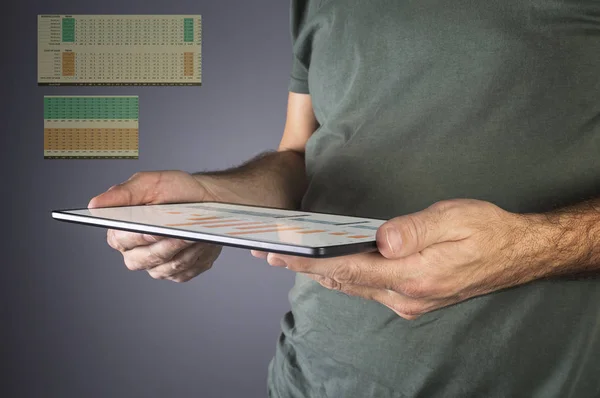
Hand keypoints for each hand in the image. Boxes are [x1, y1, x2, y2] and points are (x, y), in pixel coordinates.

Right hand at [89, 170, 222, 282]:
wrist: (207, 200)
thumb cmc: (177, 191)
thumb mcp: (151, 183)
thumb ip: (123, 193)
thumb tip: (94, 204)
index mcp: (122, 230)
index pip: (122, 239)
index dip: (139, 236)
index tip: (154, 230)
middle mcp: (136, 252)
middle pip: (144, 259)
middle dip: (167, 245)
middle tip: (184, 233)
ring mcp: (157, 265)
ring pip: (166, 267)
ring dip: (185, 250)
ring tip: (198, 234)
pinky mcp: (177, 273)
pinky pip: (184, 272)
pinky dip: (196, 257)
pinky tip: (203, 243)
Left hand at [254, 199, 541, 318]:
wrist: (516, 254)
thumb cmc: (487, 231)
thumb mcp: (454, 220)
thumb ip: (414, 231)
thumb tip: (379, 238)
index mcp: (413, 276)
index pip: (347, 269)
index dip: (309, 261)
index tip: (279, 253)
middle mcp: (405, 296)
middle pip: (342, 281)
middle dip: (304, 268)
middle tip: (270, 254)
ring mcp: (408, 301)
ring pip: (353, 287)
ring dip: (319, 273)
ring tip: (289, 260)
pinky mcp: (412, 298)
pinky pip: (367, 288)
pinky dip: (342, 276)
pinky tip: (329, 266)